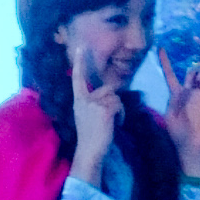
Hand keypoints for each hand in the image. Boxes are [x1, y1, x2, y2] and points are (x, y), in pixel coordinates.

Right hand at [67, 47, 120, 178]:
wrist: (89, 151)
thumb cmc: (90, 136)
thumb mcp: (87, 116)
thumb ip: (94, 103)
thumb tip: (109, 94)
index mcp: (78, 100)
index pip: (78, 79)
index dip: (80, 63)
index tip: (80, 48)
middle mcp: (84, 99)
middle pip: (107, 89)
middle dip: (113, 101)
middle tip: (110, 117)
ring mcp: (94, 104)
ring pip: (115, 97)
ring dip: (119, 109)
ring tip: (113, 122)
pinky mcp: (105, 110)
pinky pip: (119, 105)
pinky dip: (121, 115)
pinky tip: (117, 124)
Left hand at [155, 50, 199, 176]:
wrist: (193, 146)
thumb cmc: (178, 134)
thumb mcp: (171, 118)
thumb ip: (175, 103)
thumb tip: (184, 90)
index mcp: (176, 95)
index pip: (170, 75)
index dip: (166, 62)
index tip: (161, 48)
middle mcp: (190, 92)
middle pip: (191, 74)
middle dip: (193, 70)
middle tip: (195, 76)